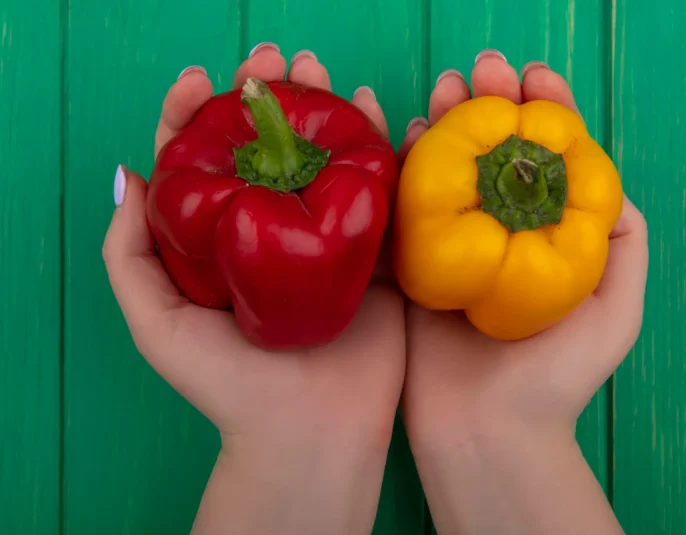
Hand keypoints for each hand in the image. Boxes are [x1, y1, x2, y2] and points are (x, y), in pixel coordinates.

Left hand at [102, 45, 403, 534]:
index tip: (199, 79)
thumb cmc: (227, 387)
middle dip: (268, 97)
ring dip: (322, 107)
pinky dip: (379, 147)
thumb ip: (128, 255)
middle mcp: (274, 233)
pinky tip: (373, 110)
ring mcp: (326, 240)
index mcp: (221, 243)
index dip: (195, 116)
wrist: (307, 432)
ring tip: (316, 68)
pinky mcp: (374, 254)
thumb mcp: (155, 324)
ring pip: (324, 158)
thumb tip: (129, 177)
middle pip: (269, 150)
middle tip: (271, 60)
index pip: (203, 165)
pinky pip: (379, 190)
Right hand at [398, 52, 647, 534]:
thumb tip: (605, 177)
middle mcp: (502, 235)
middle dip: (490, 106)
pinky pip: (410, 203)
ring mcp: (456, 247)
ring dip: (448, 122)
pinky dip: (409, 164)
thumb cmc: (554, 379)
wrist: (486, 433)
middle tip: (481, 68)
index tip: (536, 79)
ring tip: (446, 86)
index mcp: (548, 239)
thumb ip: (622, 244)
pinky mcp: (415, 263)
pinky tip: (413, 131)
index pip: (550, 162)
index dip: (546, 114)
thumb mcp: (616, 312)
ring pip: (451, 169)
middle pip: (496, 156)